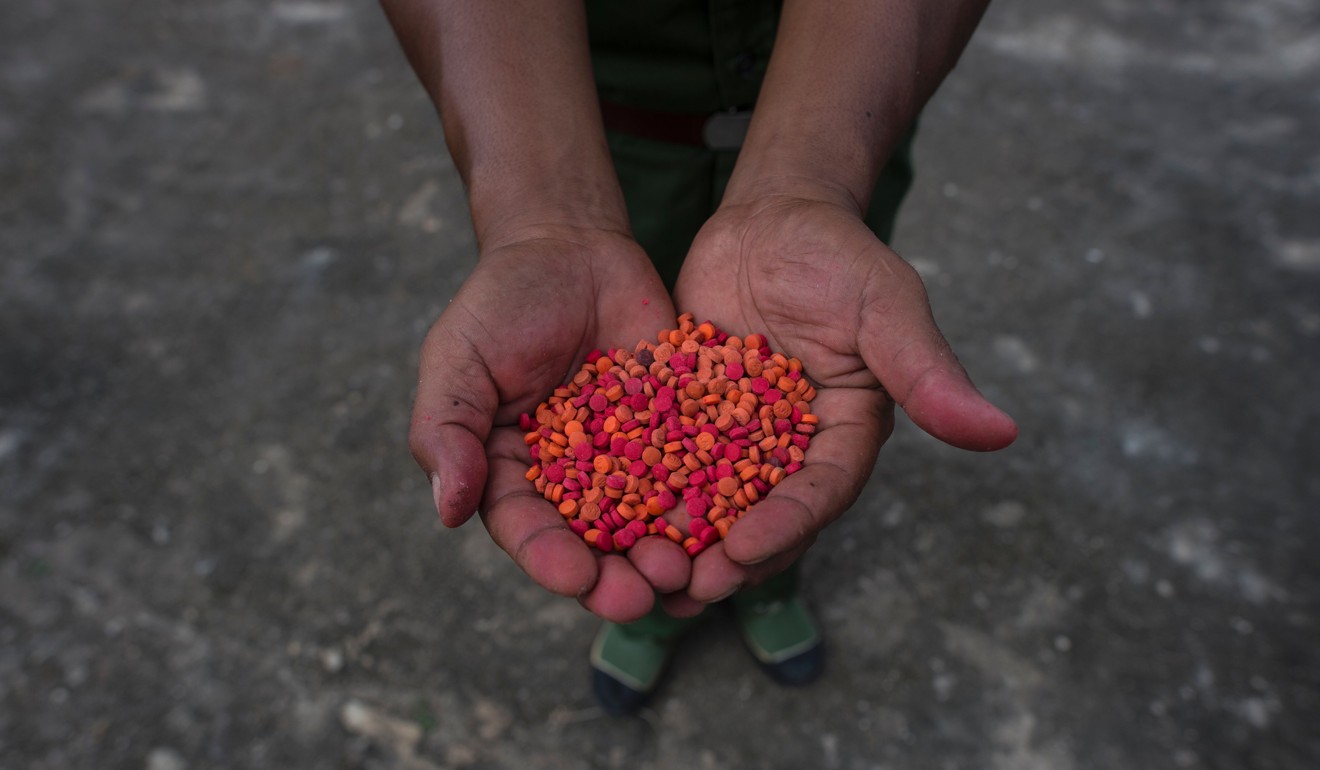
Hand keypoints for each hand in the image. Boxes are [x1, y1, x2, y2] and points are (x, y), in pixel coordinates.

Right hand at [409, 225, 691, 621]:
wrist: (571, 247)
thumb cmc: (502, 302)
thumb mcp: (459, 360)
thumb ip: (446, 431)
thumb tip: (447, 511)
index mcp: (512, 474)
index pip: (527, 530)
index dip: (550, 559)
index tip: (576, 579)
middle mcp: (572, 480)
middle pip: (593, 544)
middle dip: (617, 577)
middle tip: (643, 596)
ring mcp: (629, 458)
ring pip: (650, 520)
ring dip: (669, 553)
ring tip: (691, 572)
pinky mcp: (678, 429)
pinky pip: (700, 468)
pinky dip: (714, 498)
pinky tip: (733, 520)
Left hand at [671, 186, 1017, 604]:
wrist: (770, 220)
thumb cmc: (837, 256)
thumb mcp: (885, 306)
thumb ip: (926, 372)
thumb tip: (1002, 433)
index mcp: (844, 435)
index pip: (820, 492)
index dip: (786, 525)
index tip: (746, 551)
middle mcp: (791, 449)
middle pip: (761, 515)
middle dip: (726, 556)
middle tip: (686, 588)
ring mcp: (737, 438)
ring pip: (708, 502)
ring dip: (679, 542)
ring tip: (639, 574)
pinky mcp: (687, 419)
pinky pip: (661, 462)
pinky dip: (638, 492)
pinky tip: (599, 518)